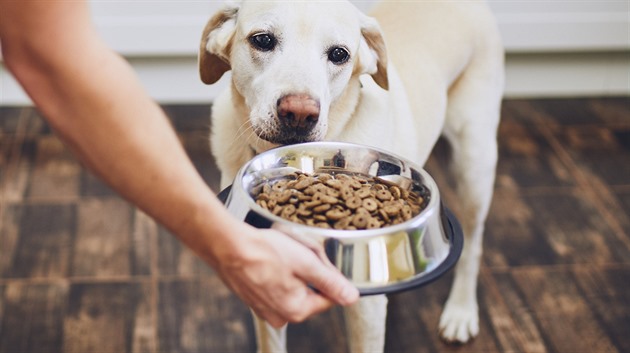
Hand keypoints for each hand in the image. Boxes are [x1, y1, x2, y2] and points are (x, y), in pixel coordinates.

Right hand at [213, 225, 359, 327]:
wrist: (226, 245)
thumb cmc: (264, 252)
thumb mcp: (306, 263)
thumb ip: (331, 282)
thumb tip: (352, 298)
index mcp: (297, 310)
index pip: (329, 297)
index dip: (328, 274)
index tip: (316, 258)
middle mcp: (280, 315)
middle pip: (310, 291)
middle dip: (308, 270)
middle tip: (297, 251)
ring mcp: (264, 308)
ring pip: (293, 287)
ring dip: (292, 269)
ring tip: (280, 252)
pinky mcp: (253, 298)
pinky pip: (275, 285)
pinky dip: (276, 271)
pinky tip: (269, 257)